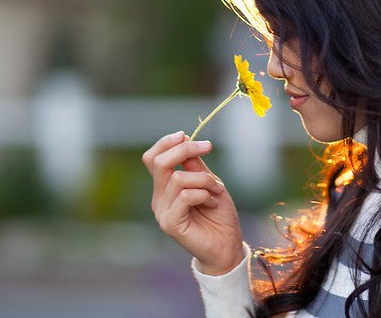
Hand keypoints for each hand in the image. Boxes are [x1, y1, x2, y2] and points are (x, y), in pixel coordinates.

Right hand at [143, 131, 244, 274]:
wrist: (227, 246)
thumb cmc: (219, 215)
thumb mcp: (209, 182)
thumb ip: (195, 166)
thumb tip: (185, 140)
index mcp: (165, 187)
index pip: (153, 158)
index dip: (166, 143)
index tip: (186, 135)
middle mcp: (159, 198)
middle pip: (159, 163)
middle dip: (184, 149)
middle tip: (207, 147)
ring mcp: (162, 212)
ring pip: (178, 178)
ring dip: (205, 179)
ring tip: (217, 190)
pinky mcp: (170, 224)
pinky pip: (186, 196)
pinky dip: (204, 194)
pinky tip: (213, 203)